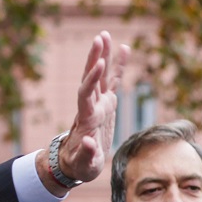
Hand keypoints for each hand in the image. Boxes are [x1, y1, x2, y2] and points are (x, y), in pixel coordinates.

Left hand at [40, 30, 129, 193]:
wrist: (76, 162)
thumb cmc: (79, 166)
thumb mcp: (83, 165)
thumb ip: (87, 154)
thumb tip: (89, 142)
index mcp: (85, 119)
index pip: (86, 94)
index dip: (91, 79)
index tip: (99, 65)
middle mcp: (90, 106)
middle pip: (91, 78)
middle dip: (95, 59)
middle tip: (100, 38)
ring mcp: (99, 103)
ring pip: (101, 76)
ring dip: (103, 56)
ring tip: (106, 35)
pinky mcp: (107, 105)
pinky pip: (113, 81)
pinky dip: (118, 66)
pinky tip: (125, 48)